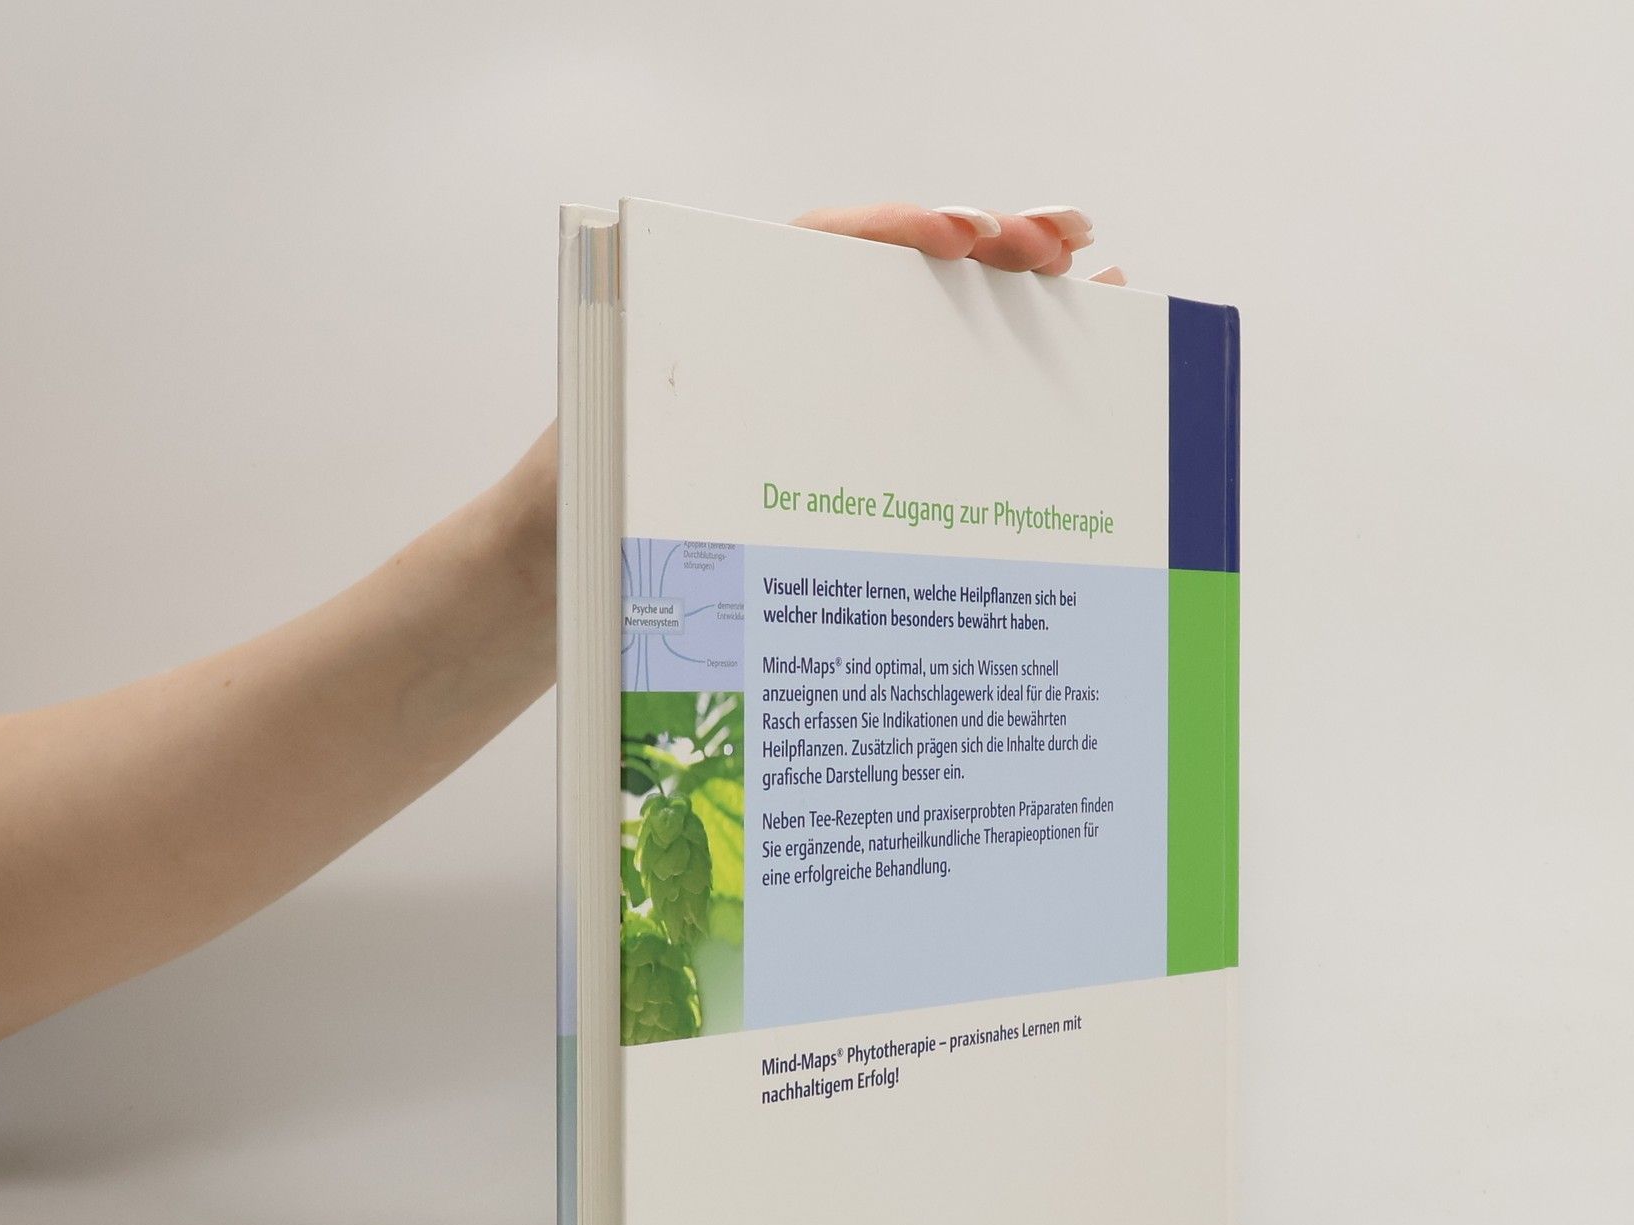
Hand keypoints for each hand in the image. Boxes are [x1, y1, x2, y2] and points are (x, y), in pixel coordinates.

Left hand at [493, 200, 1124, 611]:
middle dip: (988, 250)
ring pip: (918, 335)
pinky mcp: (825, 448)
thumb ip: (674, 428)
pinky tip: (1047, 378)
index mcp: (721, 320)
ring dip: (1003, 308)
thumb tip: (731, 440)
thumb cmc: (569, 516)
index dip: (899, 234)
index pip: (823, 250)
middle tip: (1068, 245)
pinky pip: (914, 404)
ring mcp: (807, 395)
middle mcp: (776, 346)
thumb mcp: (610, 460)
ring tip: (1087, 284)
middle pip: (894, 278)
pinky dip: (983, 385)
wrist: (545, 581)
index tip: (964, 238)